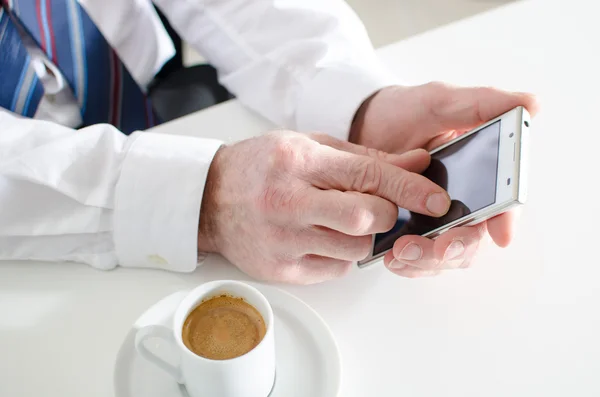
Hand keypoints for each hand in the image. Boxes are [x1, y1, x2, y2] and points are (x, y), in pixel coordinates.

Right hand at [197, 131, 449, 283]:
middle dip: (386, 214)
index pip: (368, 176)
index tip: (436, 199)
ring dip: (364, 236)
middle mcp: (287, 202)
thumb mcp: (309, 146)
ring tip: (340, 219)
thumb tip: (416, 164)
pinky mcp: (280, 270)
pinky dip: (341, 253)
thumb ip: (365, 158)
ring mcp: (282, 241)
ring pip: (354, 249)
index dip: (409, 187)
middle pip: (365, 219)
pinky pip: (335, 268)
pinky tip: (322, 236)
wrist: (210, 198)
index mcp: (297, 162)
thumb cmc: (261, 166)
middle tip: (381, 208)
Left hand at [350, 82, 539, 277]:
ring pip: (448, 254)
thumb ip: (480, 104)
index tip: (499, 235)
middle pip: (474, 236)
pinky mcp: (412, 230)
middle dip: (458, 247)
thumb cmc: (403, 111)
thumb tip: (531, 105)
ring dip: (429, 261)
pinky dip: (410, 264)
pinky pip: (420, 259)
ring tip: (400, 253)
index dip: (506, 219)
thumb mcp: (438, 101)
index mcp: (481, 170)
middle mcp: (465, 198)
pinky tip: (391, 258)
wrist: (360, 127)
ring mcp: (438, 217)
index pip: (504, 201)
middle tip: (437, 249)